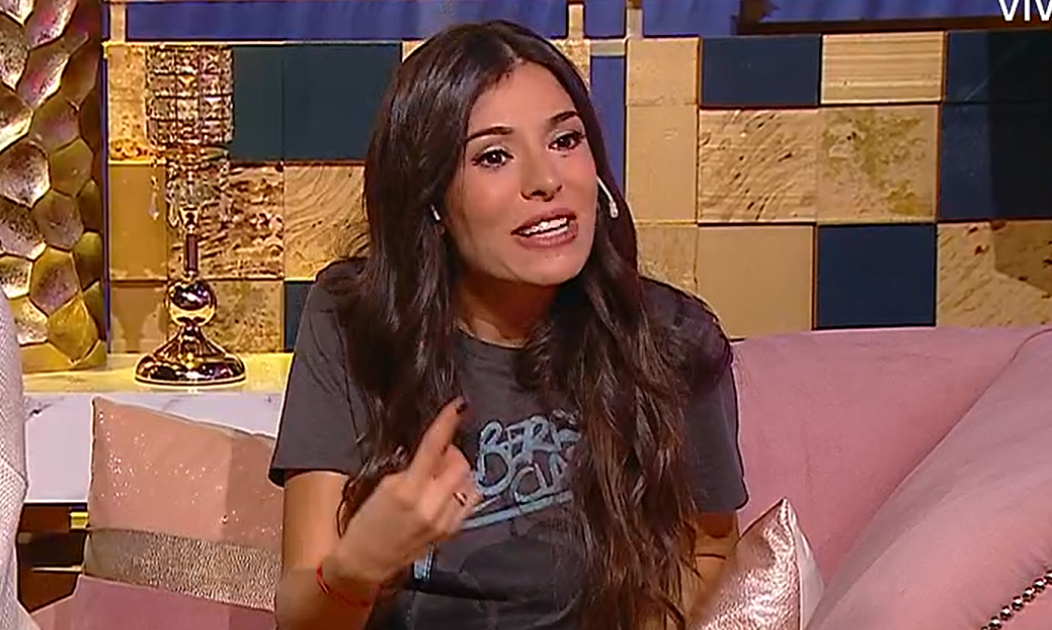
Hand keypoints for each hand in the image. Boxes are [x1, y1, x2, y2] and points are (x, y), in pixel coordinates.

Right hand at [333, 397, 479, 584]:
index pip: (434, 447)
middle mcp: (431, 506)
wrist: (365, 563)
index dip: (447, 423)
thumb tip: (434, 450)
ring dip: (458, 470)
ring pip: (469, 480)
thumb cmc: (367, 523)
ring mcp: (444, 521)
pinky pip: (470, 500)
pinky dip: (462, 489)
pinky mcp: (451, 531)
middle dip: (451, 452)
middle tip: (436, 455)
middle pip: (460, 463)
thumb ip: (411, 467)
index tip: (459, 406)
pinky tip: (445, 492)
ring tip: (438, 476)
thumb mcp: (383, 486)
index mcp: (407, 491)